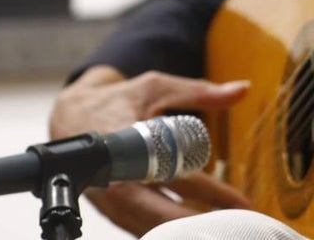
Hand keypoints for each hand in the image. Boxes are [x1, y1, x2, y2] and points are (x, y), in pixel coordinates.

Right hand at [48, 65, 251, 236]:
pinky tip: (194, 231)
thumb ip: (200, 92)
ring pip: (154, 229)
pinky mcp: (113, 213)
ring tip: (223, 231)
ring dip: (187, 231)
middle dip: (204, 223)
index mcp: (130, 147)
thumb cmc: (117, 100)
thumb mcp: (157, 87)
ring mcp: (113, 202)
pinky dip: (168, 232)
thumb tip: (243, 89)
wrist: (70, 116)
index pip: (180, 178)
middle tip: (239, 225)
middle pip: (166, 216)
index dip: (214, 195)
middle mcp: (119, 181)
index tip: (243, 203)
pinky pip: (142, 229)